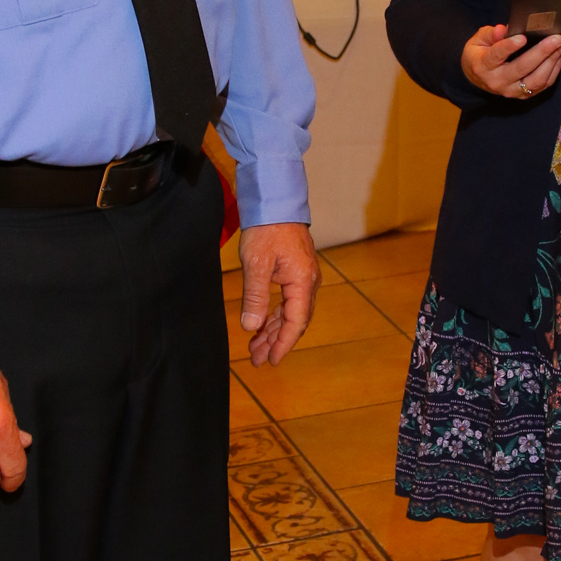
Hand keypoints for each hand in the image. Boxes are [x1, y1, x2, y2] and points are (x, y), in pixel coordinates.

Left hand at [239, 222, 319, 366]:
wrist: (274, 200)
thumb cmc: (266, 228)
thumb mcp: (256, 263)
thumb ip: (256, 296)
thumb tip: (252, 327)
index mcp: (302, 281)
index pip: (296, 322)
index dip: (283, 344)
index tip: (271, 360)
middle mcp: (308, 282)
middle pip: (294, 320)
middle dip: (276, 341)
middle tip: (258, 359)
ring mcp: (302, 276)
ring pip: (290, 312)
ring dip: (273, 330)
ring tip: (256, 347)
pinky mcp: (294, 271)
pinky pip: (287, 301)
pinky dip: (274, 315)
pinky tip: (262, 324)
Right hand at [461, 23, 560, 99]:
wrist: (477, 78)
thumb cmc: (479, 55)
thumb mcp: (477, 40)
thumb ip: (490, 34)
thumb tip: (504, 29)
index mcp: (483, 66)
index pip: (496, 56)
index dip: (509, 46)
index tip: (523, 37)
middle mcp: (498, 81)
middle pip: (522, 68)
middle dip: (542, 52)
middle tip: (556, 38)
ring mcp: (512, 91)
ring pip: (536, 80)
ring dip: (551, 62)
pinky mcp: (523, 95)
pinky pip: (542, 85)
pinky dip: (553, 70)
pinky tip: (558, 56)